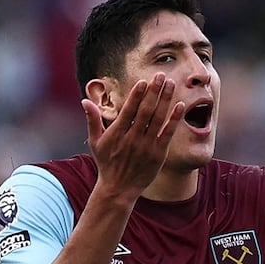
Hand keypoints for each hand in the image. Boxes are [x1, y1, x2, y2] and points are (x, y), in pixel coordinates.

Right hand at [81, 72, 185, 199]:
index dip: (137, 95)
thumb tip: (84, 100)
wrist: (119, 188)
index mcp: (117, 133)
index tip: (144, 81)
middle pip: (146, 110)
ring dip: (166, 100)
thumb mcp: (96, 142)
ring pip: (158, 119)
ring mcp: (147, 146)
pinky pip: (168, 133)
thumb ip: (92, 120)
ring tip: (171, 84)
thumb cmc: (107, 163)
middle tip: (162, 75)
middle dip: (154, 91)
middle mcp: (133, 138)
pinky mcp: (158, 154)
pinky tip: (180, 106)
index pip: (129, 109)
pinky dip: (174, 119)